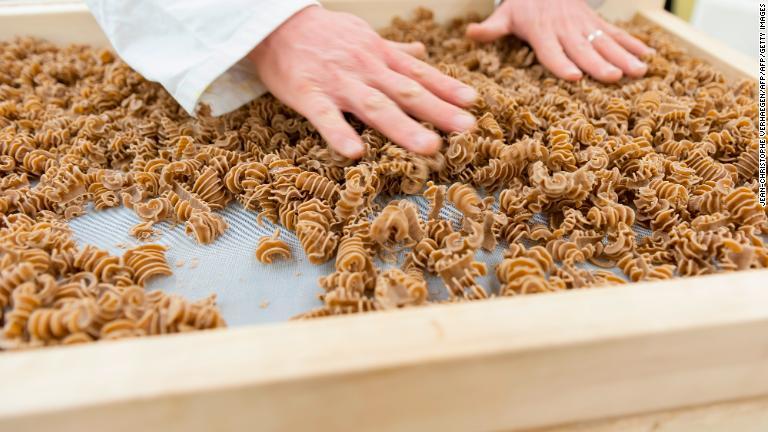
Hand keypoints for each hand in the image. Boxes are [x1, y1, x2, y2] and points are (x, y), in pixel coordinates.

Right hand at [249, 6, 478, 158]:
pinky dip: (340, 134)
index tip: (473, 103)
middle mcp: (365, 70)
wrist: (276, 24)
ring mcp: (338, 83)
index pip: (419, 74)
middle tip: (466, 129)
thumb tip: (421, 52)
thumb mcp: (363, 36)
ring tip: (429, 147)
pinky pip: (325, 117)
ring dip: (403, 127)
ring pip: (375, 106)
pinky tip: (355, 153)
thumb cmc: (323, 33)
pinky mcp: (308, 95)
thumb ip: (393, 50)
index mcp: (379, 57)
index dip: (447, 88)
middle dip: (438, 111)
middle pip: (407, 92)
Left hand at [467, 0, 653, 82]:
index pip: (551, 50)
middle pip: (583, 49)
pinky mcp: (596, 22)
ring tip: (639, 71)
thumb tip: (468, 33)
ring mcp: (584, 25)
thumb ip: (489, 28)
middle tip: (615, 77)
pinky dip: (632, 43)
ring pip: (605, 42)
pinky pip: (616, 32)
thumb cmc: (522, 4)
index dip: (562, 63)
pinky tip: (648, 56)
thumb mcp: (504, 15)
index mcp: (541, 31)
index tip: (573, 77)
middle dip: (599, 64)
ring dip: (623, 56)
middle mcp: (565, 28)